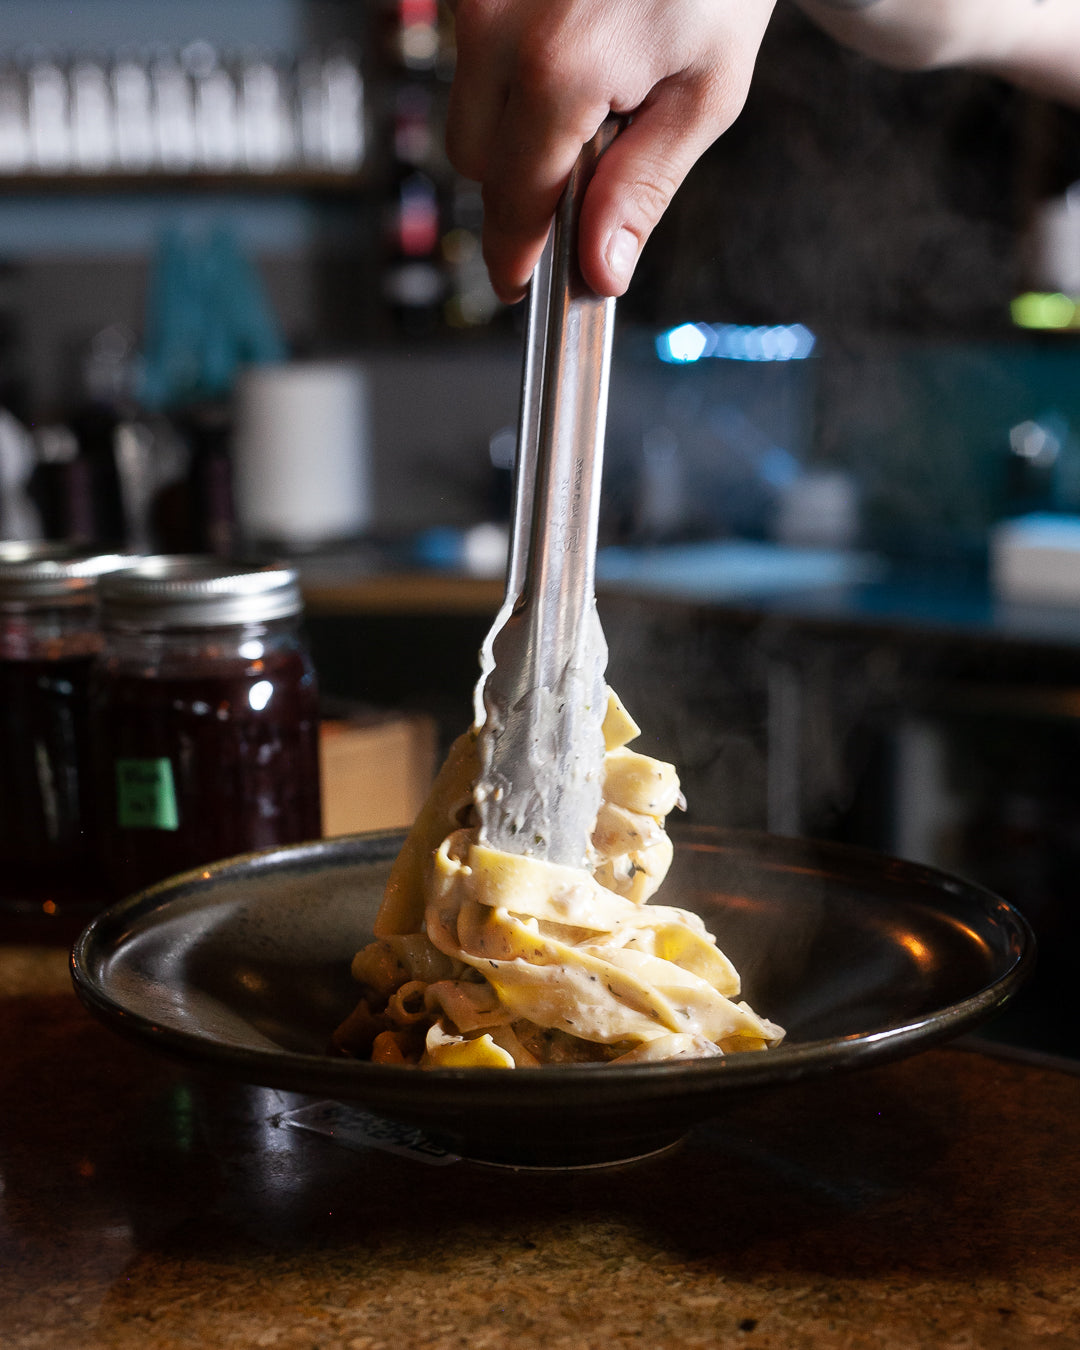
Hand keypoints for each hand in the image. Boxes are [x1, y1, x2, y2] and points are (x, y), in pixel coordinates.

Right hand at [446, 0, 776, 302]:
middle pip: (475, 163)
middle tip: (591, 157)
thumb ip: (643, 188)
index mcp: (560, 70)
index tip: (519, 285)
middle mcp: (498, 25)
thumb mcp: (704, 93)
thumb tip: (600, 269)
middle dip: (521, 182)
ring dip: (511, 125)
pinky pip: (471, 55)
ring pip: (465, 110)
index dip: (516, 255)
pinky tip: (567, 45)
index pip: (514, 201)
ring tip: (589, 84)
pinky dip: (508, 72)